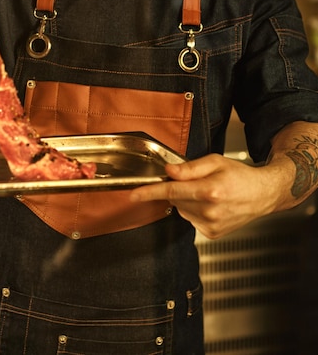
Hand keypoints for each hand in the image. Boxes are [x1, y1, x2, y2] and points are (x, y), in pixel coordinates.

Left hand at [130, 154, 276, 238]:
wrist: (262, 194)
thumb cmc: (240, 175)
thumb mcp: (215, 161)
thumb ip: (189, 167)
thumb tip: (169, 171)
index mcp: (209, 191)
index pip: (171, 191)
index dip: (150, 192)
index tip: (134, 194)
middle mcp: (209, 211)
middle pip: (175, 199)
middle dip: (178, 189)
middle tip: (196, 181)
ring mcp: (210, 225)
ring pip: (181, 210)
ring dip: (186, 200)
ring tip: (208, 193)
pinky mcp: (211, 234)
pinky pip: (191, 219)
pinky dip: (194, 211)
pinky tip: (210, 205)